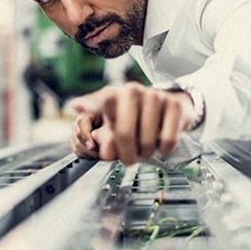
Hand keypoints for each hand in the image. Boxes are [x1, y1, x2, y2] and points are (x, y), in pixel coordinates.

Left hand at [66, 83, 196, 164]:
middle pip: (124, 134)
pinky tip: (160, 141)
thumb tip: (106, 153)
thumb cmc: (137, 118)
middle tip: (129, 158)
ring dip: (146, 152)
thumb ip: (104, 141)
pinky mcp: (174, 105)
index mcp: (111, 95)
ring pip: (147, 141)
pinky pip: (167, 140)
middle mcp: (131, 91)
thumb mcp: (115, 126)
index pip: (98, 101)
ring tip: (145, 146)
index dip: (87, 105)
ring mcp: (154, 96)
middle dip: (127, 154)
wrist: (172, 106)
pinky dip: (163, 149)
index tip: (76, 106)